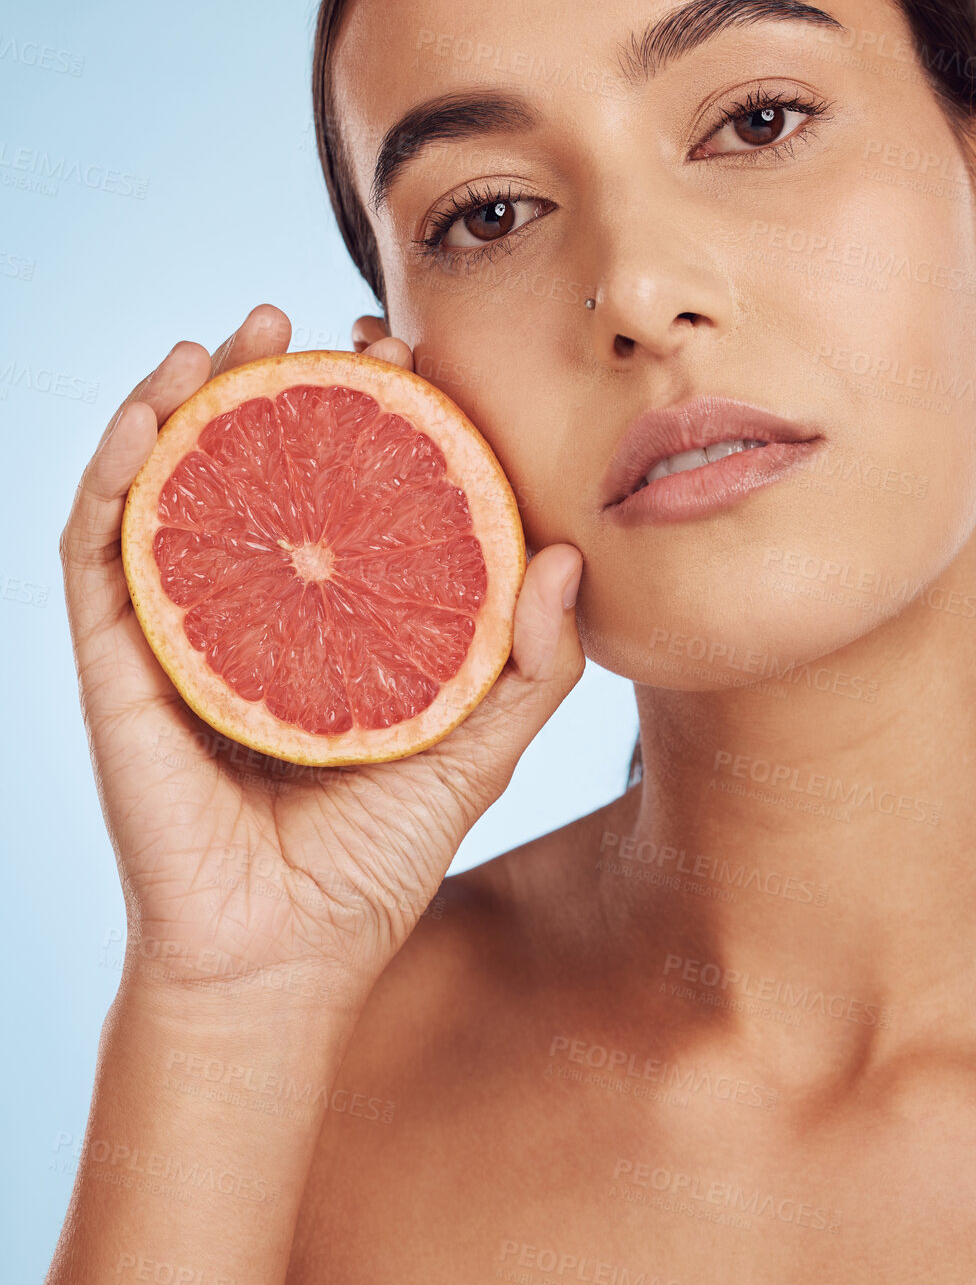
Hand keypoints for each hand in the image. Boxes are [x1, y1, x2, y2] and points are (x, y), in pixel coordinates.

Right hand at [62, 305, 583, 1006]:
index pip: (337, 488)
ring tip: (243, 330)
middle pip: (254, 464)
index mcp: (324, 619)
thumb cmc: (371, 862)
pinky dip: (117, 465)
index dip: (368, 413)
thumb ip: (527, 665)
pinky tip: (155, 406)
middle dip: (285, 378)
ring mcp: (175, 626)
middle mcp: (248, 608)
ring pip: (171, 480)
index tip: (409, 354)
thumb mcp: (472, 750)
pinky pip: (100, 543)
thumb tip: (567, 556)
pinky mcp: (116, 658)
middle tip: (336, 324)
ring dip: (193, 394)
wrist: (283, 961)